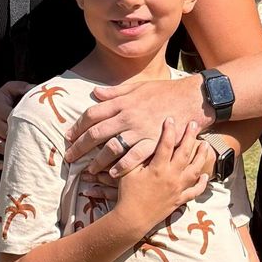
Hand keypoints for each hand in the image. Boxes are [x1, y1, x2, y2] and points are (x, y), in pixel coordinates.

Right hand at [0, 80, 30, 168]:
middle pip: (7, 133)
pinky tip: (5, 165)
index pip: (12, 116)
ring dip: (12, 151)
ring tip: (27, 153)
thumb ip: (22, 87)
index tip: (39, 124)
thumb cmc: (0, 101)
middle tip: (38, 141)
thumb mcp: (8, 89)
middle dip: (21, 137)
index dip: (25, 121)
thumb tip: (37, 89)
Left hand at [65, 73, 206, 175]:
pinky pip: (134, 157)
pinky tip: (112, 174)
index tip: (69, 136)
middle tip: (70, 157)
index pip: (92, 114)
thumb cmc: (165, 92)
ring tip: (88, 170)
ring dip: (97, 160)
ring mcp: (140, 130)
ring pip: (111, 147)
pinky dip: (121, 166)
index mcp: (122, 102)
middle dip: (80, 146)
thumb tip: (95, 93)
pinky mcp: (153, 142)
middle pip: (96, 133)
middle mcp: (127, 116)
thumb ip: (115, 92)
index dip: (77, 126)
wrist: (192, 98)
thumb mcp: (138, 87)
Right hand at [114, 119, 210, 231]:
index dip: (169, 130)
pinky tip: (204, 176)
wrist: (133, 219)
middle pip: (185, 152)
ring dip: (201, 156)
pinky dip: (201, 183)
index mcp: (158, 168)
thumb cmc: (127, 194)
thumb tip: (133, 141)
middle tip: (194, 123)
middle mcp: (171, 176)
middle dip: (190, 136)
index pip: (166, 144)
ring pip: (194, 169)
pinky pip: (194, 191)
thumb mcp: (127, 172)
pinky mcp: (179, 200)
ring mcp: (177, 188)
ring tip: (206, 144)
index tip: (170, 118)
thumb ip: (132, 157)